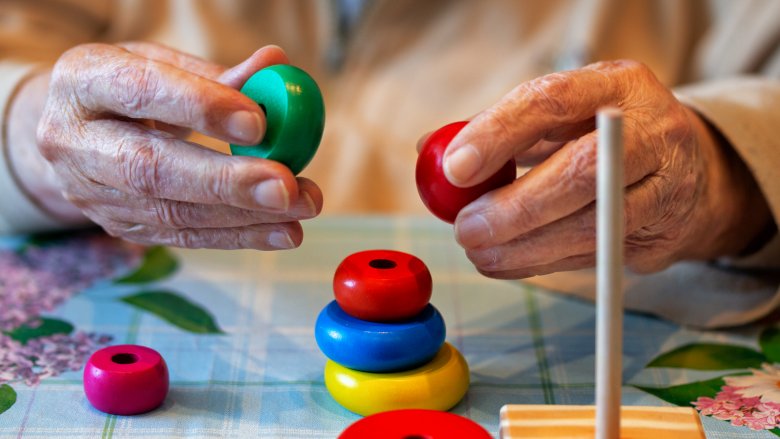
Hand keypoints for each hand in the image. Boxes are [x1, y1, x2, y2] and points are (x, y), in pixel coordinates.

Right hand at [18, 42, 321, 249]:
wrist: (72, 132)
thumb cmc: (127, 89)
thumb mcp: (162, 65)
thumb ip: (218, 73)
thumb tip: (278, 65)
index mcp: (83, 81)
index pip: (140, 91)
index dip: (200, 107)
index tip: (259, 122)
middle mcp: (75, 142)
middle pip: (151, 168)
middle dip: (225, 181)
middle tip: (285, 185)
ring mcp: (93, 193)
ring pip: (171, 213)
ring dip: (244, 215)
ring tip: (301, 206)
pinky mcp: (120, 227)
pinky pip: (184, 237)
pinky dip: (239, 236)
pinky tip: (283, 230)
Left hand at [436, 60, 770, 277]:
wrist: (689, 171)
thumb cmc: (600, 136)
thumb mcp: (561, 115)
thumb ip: (500, 128)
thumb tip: (430, 149)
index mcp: (616, 85)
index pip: (553, 101)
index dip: (499, 134)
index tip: (455, 168)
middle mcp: (652, 130)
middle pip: (581, 172)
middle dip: (514, 207)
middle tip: (466, 228)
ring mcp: (668, 186)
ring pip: (592, 226)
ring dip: (524, 247)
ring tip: (478, 252)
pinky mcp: (666, 235)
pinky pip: (596, 257)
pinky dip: (543, 264)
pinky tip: (506, 262)